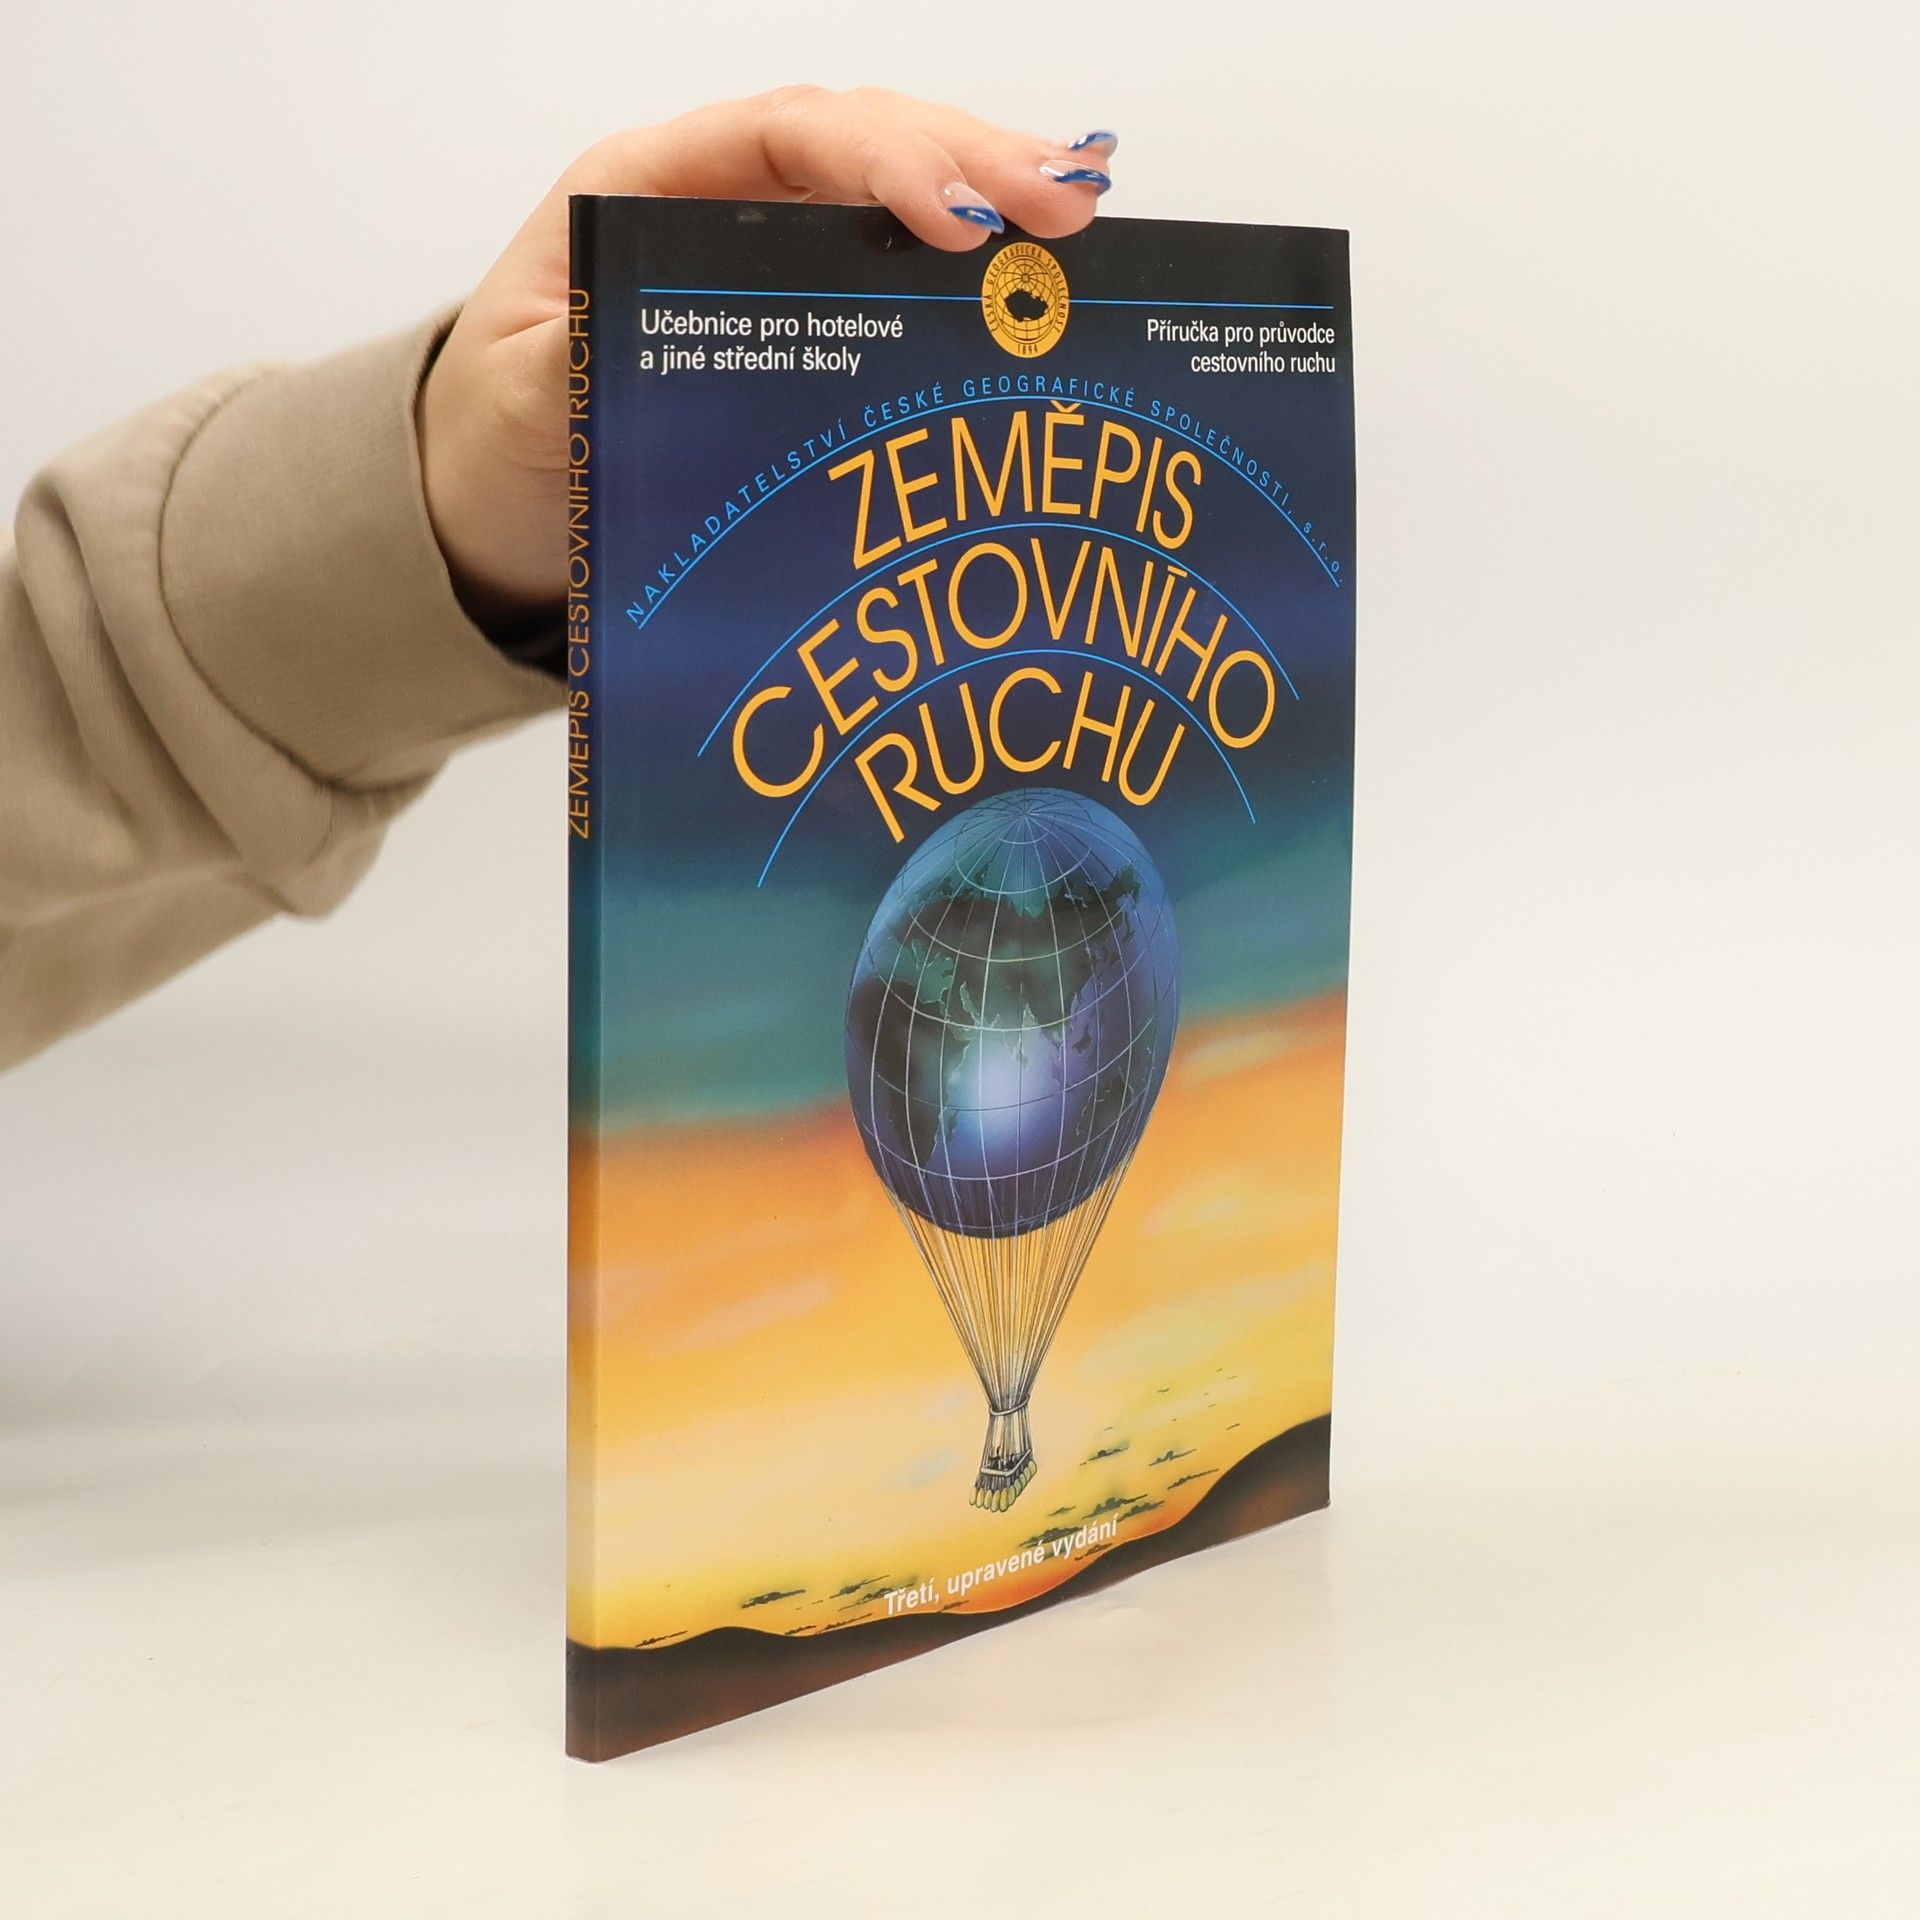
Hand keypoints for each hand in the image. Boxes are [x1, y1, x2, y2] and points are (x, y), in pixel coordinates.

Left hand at [417, 88, 1116, 628]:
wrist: (493, 493)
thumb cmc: (501, 437)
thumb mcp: (521, 403)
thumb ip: (576, 361)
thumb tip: (659, 337)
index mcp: (640, 188)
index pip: (778, 138)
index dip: (878, 159)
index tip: (953, 216)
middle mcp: (710, 196)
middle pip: (855, 137)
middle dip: (964, 159)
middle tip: (1061, 206)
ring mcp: (760, 246)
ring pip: (886, 180)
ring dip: (984, 187)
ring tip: (1075, 213)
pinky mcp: (796, 304)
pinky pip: (887, 252)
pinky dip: (963, 251)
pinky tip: (1027, 263)